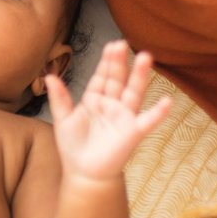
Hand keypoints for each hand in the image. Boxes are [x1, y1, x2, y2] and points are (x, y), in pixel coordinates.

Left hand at [47, 41, 170, 181]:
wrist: (83, 173)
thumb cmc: (74, 146)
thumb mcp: (63, 119)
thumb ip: (59, 98)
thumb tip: (49, 76)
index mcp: (95, 99)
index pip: (101, 76)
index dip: (106, 61)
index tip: (112, 45)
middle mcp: (111, 104)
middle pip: (117, 79)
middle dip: (119, 62)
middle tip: (121, 43)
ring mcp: (123, 117)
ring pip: (133, 92)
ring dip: (140, 76)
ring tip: (146, 57)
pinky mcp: (132, 132)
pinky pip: (147, 121)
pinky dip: (158, 113)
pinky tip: (167, 101)